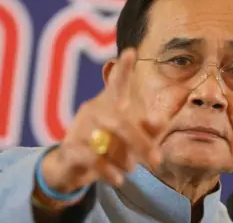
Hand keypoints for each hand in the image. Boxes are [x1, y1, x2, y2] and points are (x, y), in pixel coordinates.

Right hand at [38, 48, 161, 203]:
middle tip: (157, 160)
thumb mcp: (134, 138)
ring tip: (129, 170)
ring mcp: (79, 127)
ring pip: (106, 141)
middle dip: (140, 142)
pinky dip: (108, 172)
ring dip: (124, 160)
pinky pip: (92, 159)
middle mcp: (93, 110)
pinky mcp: (70, 147)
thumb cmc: (109, 145)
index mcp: (111, 103)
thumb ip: (151, 128)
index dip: (123, 69)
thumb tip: (163, 117)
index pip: (117, 83)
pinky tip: (117, 179)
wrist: (74, 167)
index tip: (131, 52)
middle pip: (119, 121)